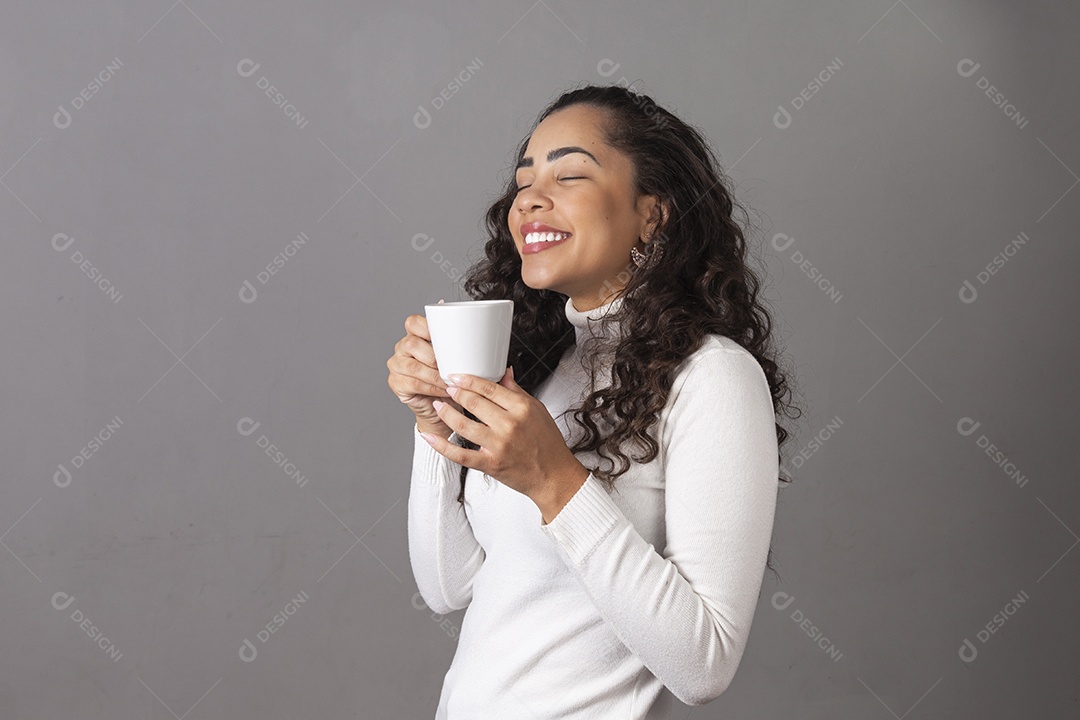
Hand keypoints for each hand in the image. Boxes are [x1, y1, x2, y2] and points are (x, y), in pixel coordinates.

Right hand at [386, 309, 463, 435]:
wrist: (443, 406)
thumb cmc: (451, 379)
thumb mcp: (459, 359)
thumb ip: (465, 345)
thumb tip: (490, 333)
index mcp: (416, 335)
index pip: (413, 322)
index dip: (425, 326)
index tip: (444, 336)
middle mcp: (403, 348)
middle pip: (411, 344)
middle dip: (433, 356)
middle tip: (450, 366)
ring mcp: (397, 365)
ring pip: (413, 366)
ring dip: (435, 375)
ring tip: (451, 382)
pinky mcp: (396, 383)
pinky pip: (414, 384)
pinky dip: (432, 388)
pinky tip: (444, 390)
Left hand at [420, 366, 588, 512]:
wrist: (553, 475)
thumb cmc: (548, 444)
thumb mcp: (537, 411)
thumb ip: (517, 392)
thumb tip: (504, 372)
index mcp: (522, 408)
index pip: (489, 388)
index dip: (469, 380)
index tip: (457, 376)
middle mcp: (509, 425)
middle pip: (474, 403)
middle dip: (456, 393)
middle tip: (446, 387)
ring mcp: (498, 445)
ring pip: (463, 424)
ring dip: (446, 413)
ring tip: (438, 405)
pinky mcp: (490, 464)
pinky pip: (460, 454)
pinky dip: (441, 445)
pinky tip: (430, 437)